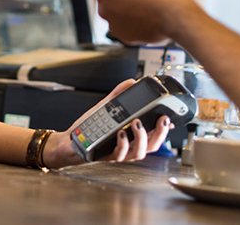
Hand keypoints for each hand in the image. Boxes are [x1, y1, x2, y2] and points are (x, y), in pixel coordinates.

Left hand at [42, 79, 172, 168]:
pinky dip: (122, 144)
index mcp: (131, 136)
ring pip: (139, 153)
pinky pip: (119, 155)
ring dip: (141, 137)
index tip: (169, 117)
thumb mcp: (105, 109)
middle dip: (160, 133)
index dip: (165, 129)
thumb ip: (118, 96)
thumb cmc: (89, 129)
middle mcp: (128, 146)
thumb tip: (131, 82)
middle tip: (161, 119)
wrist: (70, 143)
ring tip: (136, 122)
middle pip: (152, 145)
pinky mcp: (106, 156)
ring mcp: (118, 152)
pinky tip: (120, 133)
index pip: (154, 135)